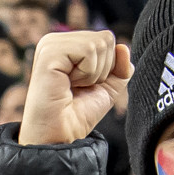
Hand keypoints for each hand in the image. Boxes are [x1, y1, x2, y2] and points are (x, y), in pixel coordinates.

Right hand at [18, 31, 129, 146]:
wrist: (60, 136)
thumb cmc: (77, 115)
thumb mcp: (107, 88)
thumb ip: (120, 67)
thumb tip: (124, 47)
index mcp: (66, 44)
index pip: (106, 39)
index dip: (107, 67)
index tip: (85, 86)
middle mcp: (56, 41)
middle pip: (106, 39)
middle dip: (102, 69)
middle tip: (79, 87)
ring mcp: (50, 45)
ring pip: (99, 43)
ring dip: (94, 73)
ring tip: (72, 86)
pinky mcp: (49, 52)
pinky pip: (88, 50)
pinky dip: (87, 73)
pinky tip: (67, 84)